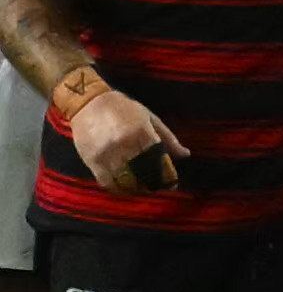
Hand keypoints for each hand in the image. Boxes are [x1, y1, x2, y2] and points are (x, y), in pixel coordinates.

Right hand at [66, 84, 181, 189]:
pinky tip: (124, 189)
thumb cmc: (124, 109)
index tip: (171, 184)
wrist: (88, 102)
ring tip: (141, 189)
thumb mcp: (150, 118)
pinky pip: (106, 182)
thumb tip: (186, 154)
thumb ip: (168, 138)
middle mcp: (125, 145)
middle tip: (156, 188)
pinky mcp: (92, 160)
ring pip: (125, 180)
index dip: (166, 175)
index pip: (159, 161)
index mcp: (142, 133)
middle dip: (152, 184)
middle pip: (143, 174)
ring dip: (135, 189)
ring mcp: (107, 154)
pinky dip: (117, 189)